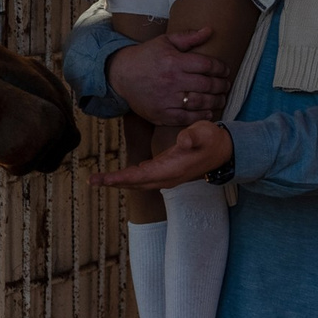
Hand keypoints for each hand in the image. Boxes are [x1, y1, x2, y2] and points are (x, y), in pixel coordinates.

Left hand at [98, 121, 232, 190]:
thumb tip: (184, 140)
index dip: (119, 178)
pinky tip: (122, 175)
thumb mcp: (204, 134)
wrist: (226, 152)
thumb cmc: (213, 140)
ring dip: (119, 181)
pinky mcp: (167, 171)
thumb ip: (194, 137)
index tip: (101, 180)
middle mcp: (166, 177)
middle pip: (134, 183)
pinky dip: (130, 177)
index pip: (139, 176)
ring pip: (138, 181)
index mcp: (170, 169)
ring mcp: (167, 176)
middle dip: (113, 182)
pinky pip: (144, 178)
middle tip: (91, 181)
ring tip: (100, 179)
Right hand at [106, 27, 231, 127]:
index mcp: (174, 61)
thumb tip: (210, 30)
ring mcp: (166, 99)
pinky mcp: (161, 114)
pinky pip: (186, 118)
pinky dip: (200, 116)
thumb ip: (188, 37)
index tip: (225, 70)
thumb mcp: (165, 41)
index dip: (220, 68)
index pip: (206, 65)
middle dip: (221, 85)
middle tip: (226, 85)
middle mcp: (172, 81)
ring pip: (199, 102)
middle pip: (206, 85)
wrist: (120, 75)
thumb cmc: (145, 56)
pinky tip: (208, 112)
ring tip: (221, 98)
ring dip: (215, 101)